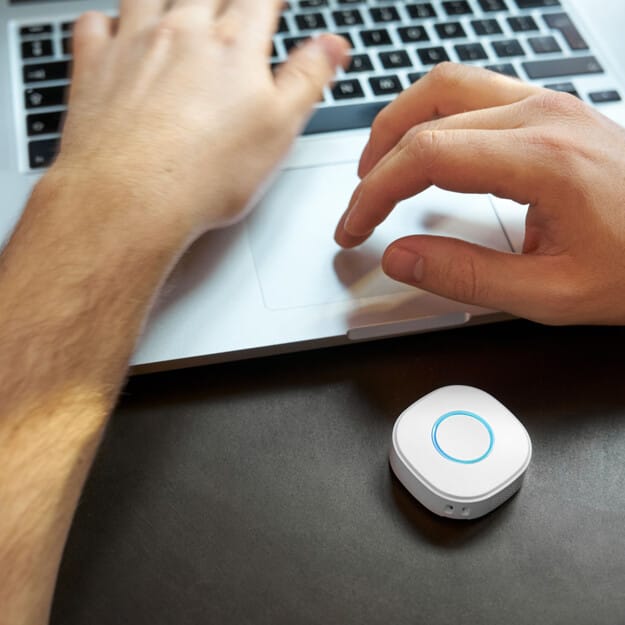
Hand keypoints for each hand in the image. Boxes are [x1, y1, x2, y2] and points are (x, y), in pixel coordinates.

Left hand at [54, 0, 347, 237]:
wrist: (133, 197)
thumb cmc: (206, 174)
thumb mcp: (279, 130)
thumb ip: (308, 80)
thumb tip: (332, 46)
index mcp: (233, 46)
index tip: (274, 3)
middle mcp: (181, 32)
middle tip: (230, 9)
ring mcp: (133, 45)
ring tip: (178, 11)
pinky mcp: (94, 68)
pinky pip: (95, 23)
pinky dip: (107, 21)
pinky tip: (117, 32)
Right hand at [334, 63, 624, 324]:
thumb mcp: (549, 294)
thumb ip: (466, 277)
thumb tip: (400, 258)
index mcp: (544, 159)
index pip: (427, 154)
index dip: (375, 192)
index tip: (355, 225)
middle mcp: (544, 116)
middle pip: (428, 114)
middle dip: (377, 162)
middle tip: (359, 207)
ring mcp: (549, 105)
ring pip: (447, 87)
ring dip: (400, 125)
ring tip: (377, 169)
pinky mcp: (551, 111)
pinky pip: (474, 93)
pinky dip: (432, 119)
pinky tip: (425, 152)